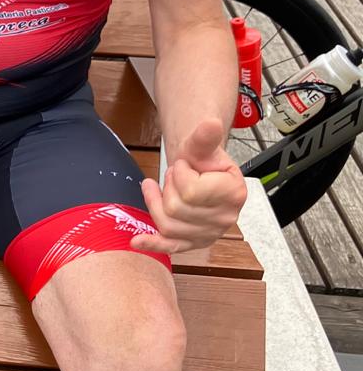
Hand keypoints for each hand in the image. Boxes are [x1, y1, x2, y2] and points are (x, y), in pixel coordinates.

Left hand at [131, 118, 247, 256]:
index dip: (180, 174)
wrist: (202, 174)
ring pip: (167, 224)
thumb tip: (210, 123)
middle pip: (175, 209)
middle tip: (176, 176)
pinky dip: (153, 244)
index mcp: (234, 194)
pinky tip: (137, 241)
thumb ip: (204, 138)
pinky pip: (171, 246)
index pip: (191, 191)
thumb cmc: (203, 162)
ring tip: (164, 188)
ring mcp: (209, 233)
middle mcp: (225, 218)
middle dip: (169, 187)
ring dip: (157, 203)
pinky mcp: (193, 242)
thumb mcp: (202, 147)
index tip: (185, 167)